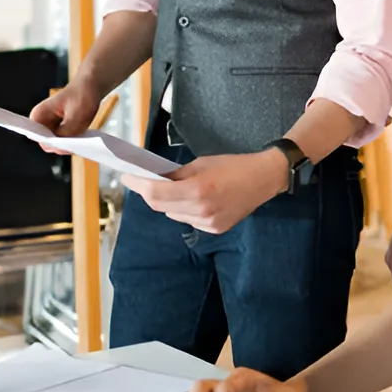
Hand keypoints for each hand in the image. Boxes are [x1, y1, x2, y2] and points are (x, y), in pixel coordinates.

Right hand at [30, 77, 101, 145]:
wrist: (90, 86)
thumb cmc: (82, 96)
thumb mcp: (76, 115)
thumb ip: (66, 132)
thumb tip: (60, 148)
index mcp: (38, 116)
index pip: (40, 139)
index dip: (53, 145)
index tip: (68, 144)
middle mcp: (41, 123)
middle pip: (49, 143)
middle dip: (63, 145)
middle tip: (80, 143)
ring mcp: (50, 126)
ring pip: (58, 143)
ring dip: (70, 144)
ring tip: (83, 138)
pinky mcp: (59, 128)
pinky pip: (64, 140)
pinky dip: (73, 140)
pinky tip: (83, 137)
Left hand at [124, 149, 287, 233]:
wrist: (265, 179)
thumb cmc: (235, 165)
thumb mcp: (202, 163)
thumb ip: (178, 174)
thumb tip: (155, 179)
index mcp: (198, 189)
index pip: (155, 193)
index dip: (137, 185)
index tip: (126, 177)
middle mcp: (201, 210)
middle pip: (159, 206)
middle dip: (149, 193)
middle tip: (144, 181)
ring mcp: (209, 223)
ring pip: (173, 214)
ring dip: (168, 203)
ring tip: (177, 191)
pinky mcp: (215, 229)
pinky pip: (188, 220)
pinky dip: (185, 210)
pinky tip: (197, 201)